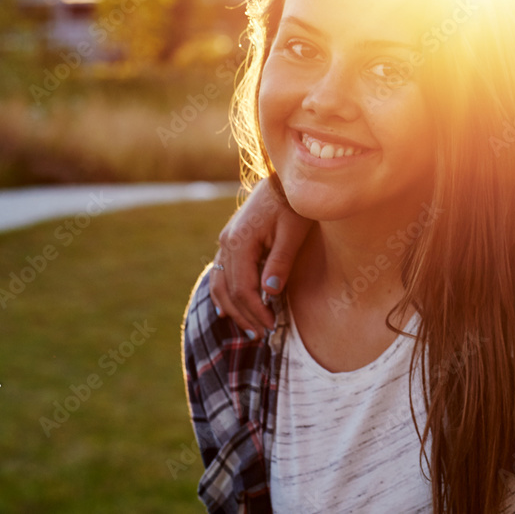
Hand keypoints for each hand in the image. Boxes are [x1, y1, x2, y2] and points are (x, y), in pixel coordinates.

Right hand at [209, 177, 309, 336]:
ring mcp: (226, 240)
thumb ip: (281, 260)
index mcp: (241, 241)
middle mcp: (227, 242)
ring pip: (220, 284)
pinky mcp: (231, 240)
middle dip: (245, 314)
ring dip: (233, 308)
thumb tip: (271, 290)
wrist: (284, 180)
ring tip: (249, 328)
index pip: (243, 287)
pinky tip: (227, 309)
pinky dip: (223, 293)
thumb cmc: (293, 205)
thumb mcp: (293, 232)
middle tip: (262, 334)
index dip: (256, 310)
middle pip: (229, 289)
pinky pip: (221, 273)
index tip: (271, 325)